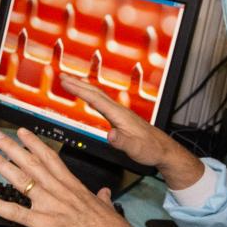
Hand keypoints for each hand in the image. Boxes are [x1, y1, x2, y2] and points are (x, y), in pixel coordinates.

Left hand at [0, 128, 151, 226]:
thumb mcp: (107, 207)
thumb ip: (102, 198)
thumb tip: (105, 194)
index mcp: (72, 186)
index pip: (50, 158)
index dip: (34, 144)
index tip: (22, 133)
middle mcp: (58, 190)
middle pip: (31, 162)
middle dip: (12, 147)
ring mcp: (49, 205)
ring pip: (20, 179)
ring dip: (1, 165)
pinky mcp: (42, 223)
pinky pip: (14, 212)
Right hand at [59, 76, 203, 190]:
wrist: (163, 149)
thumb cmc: (151, 149)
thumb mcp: (135, 149)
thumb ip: (122, 142)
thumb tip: (110, 135)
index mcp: (120, 115)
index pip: (96, 99)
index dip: (79, 90)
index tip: (66, 82)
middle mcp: (120, 111)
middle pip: (96, 93)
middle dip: (79, 84)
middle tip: (63, 77)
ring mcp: (121, 113)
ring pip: (99, 96)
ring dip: (84, 88)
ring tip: (72, 83)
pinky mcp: (121, 118)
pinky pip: (102, 103)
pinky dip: (92, 97)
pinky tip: (89, 99)